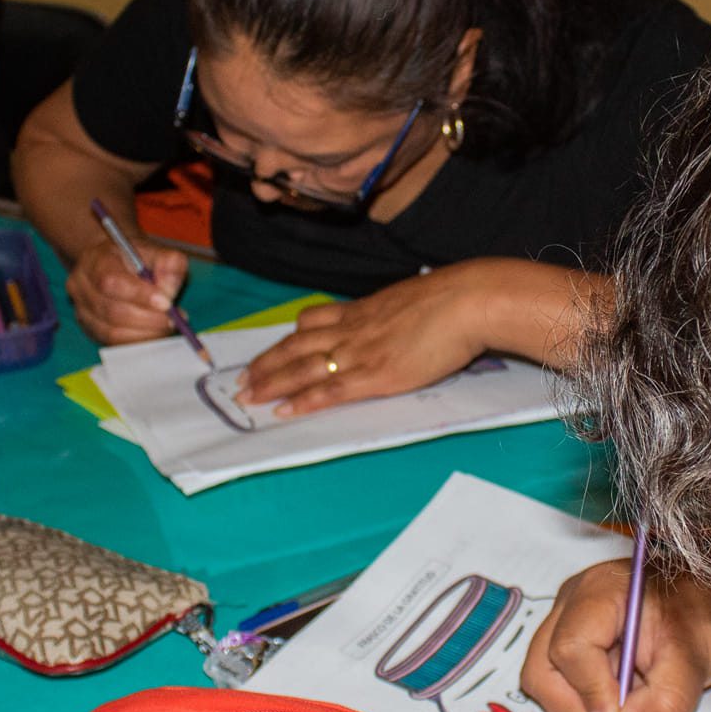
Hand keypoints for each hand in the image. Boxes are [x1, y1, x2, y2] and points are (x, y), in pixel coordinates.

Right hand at [66, 235, 188, 344]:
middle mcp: (81, 286)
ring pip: (111, 332)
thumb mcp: (159, 251)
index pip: (110, 281)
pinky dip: (138, 342)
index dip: (139, 296)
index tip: (166, 303)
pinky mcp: (89, 329)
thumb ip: (169, 265)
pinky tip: (155, 334)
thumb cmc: (138, 259)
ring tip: (167, 326)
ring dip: (145, 334)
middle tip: (174, 319)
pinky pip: (113, 344)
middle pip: (111, 311)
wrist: (118, 265)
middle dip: (148, 319)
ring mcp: (82, 310)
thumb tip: (168, 292)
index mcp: (95, 260)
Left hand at [239, 263, 490, 416]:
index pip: (314, 321)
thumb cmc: (453, 300)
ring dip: (271, 382)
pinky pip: (328, 389)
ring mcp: (359, 351)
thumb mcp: (414, 301)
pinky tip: (282, 411)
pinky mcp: (372, 374)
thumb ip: (396, 314)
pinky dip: (302, 401)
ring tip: (248, 397)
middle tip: (243, 379)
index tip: (272, 349)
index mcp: (364, 310)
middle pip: (297, 345)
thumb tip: (399, 321)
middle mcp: (353, 329)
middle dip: (267, 363)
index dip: (289, 338)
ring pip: (302, 367)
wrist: (467, 303)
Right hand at [520, 558, 710, 711]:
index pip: (572, 646)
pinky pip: (564, 689)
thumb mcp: (699, 658)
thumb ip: (668, 698)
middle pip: (544, 670)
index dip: (591, 693)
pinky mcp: (574, 650)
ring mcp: (567, 626)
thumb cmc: (706, 617)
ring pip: (549, 684)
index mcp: (600, 592)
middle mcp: (572, 606)